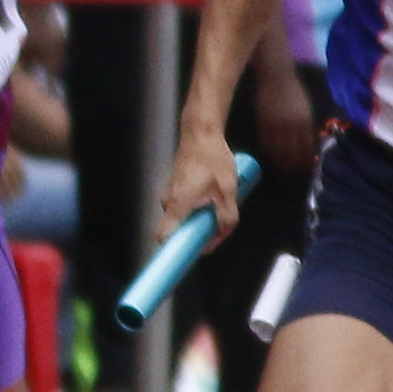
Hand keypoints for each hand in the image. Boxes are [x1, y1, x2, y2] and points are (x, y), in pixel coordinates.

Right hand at [152, 121, 243, 258]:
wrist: (201, 134)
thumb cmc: (214, 158)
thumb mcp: (228, 189)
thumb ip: (227, 216)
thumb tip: (221, 234)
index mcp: (179, 203)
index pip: (164, 236)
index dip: (173, 250)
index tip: (186, 258)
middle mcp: (168, 201)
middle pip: (178, 230)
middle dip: (197, 233)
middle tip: (217, 227)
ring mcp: (169, 194)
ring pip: (183, 218)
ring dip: (200, 219)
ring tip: (219, 205)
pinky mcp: (174, 188)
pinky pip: (183, 207)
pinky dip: (196, 209)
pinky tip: (212, 197)